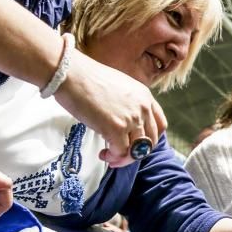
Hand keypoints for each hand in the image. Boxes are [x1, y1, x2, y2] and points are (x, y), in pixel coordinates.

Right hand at [54, 51, 166, 167]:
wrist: (71, 73)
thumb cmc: (87, 78)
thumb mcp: (119, 87)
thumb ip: (128, 104)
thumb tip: (123, 123)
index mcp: (145, 96)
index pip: (160, 125)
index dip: (150, 139)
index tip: (137, 144)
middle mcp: (143, 108)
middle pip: (150, 141)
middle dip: (136, 152)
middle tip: (121, 154)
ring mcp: (131, 118)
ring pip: (137, 150)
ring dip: (123, 157)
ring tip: (109, 156)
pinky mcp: (116, 128)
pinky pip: (121, 152)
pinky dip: (113, 157)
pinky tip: (103, 153)